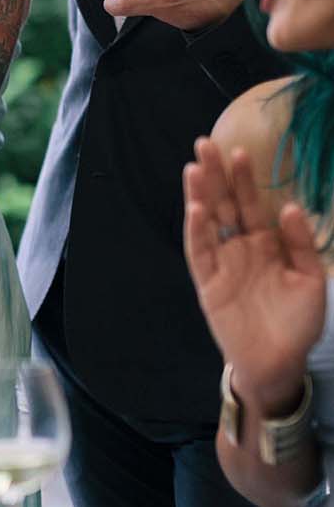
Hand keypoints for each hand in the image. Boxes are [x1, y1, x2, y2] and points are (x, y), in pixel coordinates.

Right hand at [184, 138, 325, 413]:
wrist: (279, 363)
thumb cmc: (297, 323)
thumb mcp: (311, 281)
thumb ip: (301, 244)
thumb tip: (288, 208)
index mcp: (265, 245)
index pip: (250, 204)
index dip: (244, 179)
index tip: (241, 151)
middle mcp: (240, 248)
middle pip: (223, 204)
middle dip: (215, 175)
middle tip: (205, 144)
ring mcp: (222, 264)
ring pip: (207, 222)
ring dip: (200, 195)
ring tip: (195, 167)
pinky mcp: (209, 283)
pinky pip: (200, 252)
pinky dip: (197, 230)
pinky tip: (196, 208)